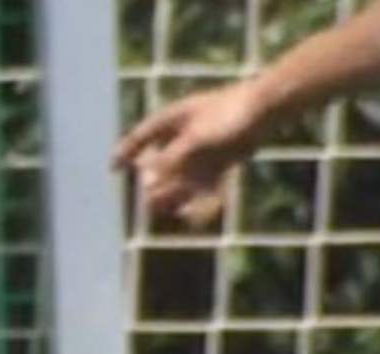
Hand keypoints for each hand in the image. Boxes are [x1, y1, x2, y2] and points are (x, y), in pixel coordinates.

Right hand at [111, 78, 271, 227]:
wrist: (266, 109)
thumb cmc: (228, 114)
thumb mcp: (195, 138)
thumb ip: (171, 161)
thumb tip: (148, 183)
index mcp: (171, 120)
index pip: (140, 136)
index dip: (125, 151)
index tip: (113, 168)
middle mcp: (183, 136)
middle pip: (160, 163)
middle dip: (153, 184)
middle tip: (148, 203)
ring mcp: (202, 150)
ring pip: (180, 177)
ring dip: (173, 195)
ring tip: (165, 210)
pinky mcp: (219, 163)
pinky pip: (204, 186)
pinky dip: (200, 201)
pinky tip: (195, 218)